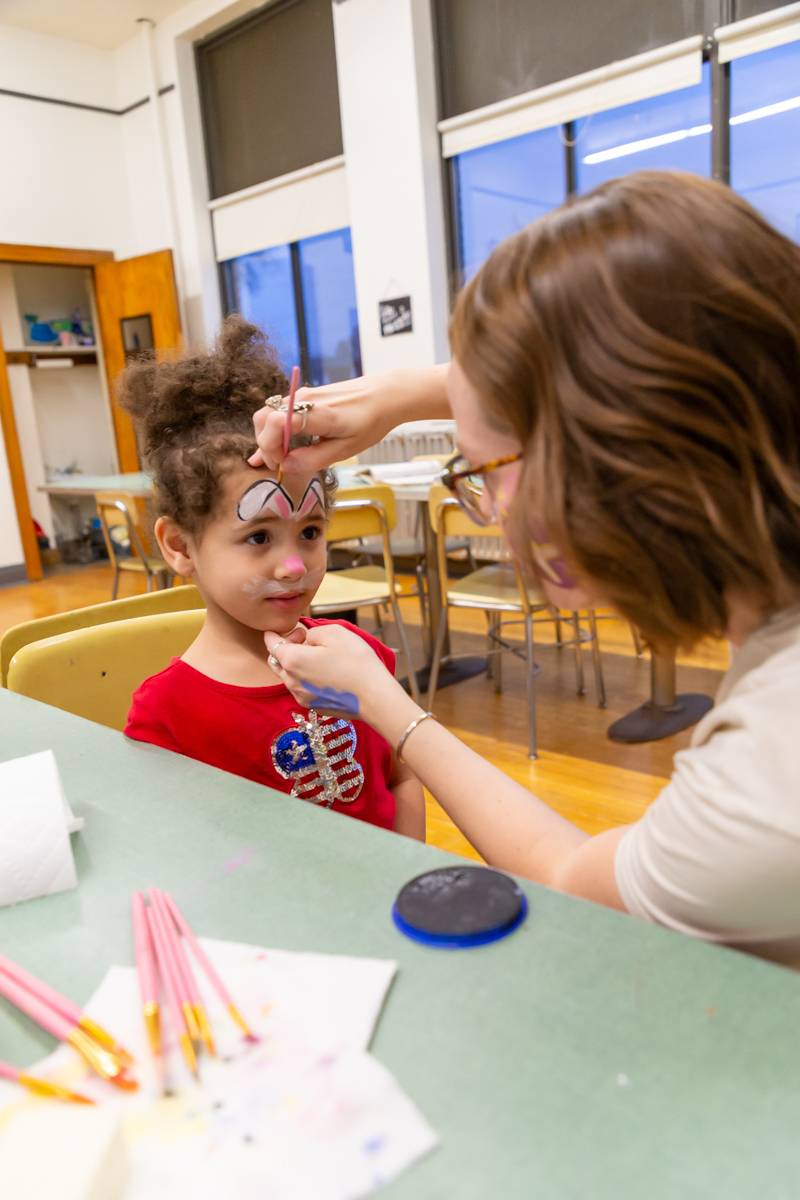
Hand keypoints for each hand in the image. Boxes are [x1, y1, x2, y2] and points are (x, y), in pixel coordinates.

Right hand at [249, 365, 450, 474]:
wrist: (385, 395)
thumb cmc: (370, 423)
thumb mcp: (346, 449)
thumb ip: (314, 459)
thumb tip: (286, 466)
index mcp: (316, 413)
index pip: (274, 424)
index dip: (270, 447)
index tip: (282, 465)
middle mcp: (303, 399)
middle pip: (264, 419)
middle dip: (265, 445)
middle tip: (279, 465)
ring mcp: (302, 395)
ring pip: (269, 414)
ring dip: (268, 437)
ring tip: (278, 459)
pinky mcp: (305, 396)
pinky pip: (281, 412)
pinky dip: (275, 429)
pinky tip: (276, 448)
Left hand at [264, 624, 418, 739]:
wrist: (374, 696)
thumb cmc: (356, 661)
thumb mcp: (334, 632)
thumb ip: (312, 631)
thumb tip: (306, 639)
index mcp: (292, 660)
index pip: (271, 643)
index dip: (277, 633)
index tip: (290, 628)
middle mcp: (291, 681)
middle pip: (277, 661)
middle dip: (285, 649)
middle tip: (305, 640)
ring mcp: (301, 696)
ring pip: (289, 676)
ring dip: (296, 664)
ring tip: (318, 656)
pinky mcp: (313, 706)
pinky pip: (302, 688)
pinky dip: (306, 678)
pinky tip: (325, 673)